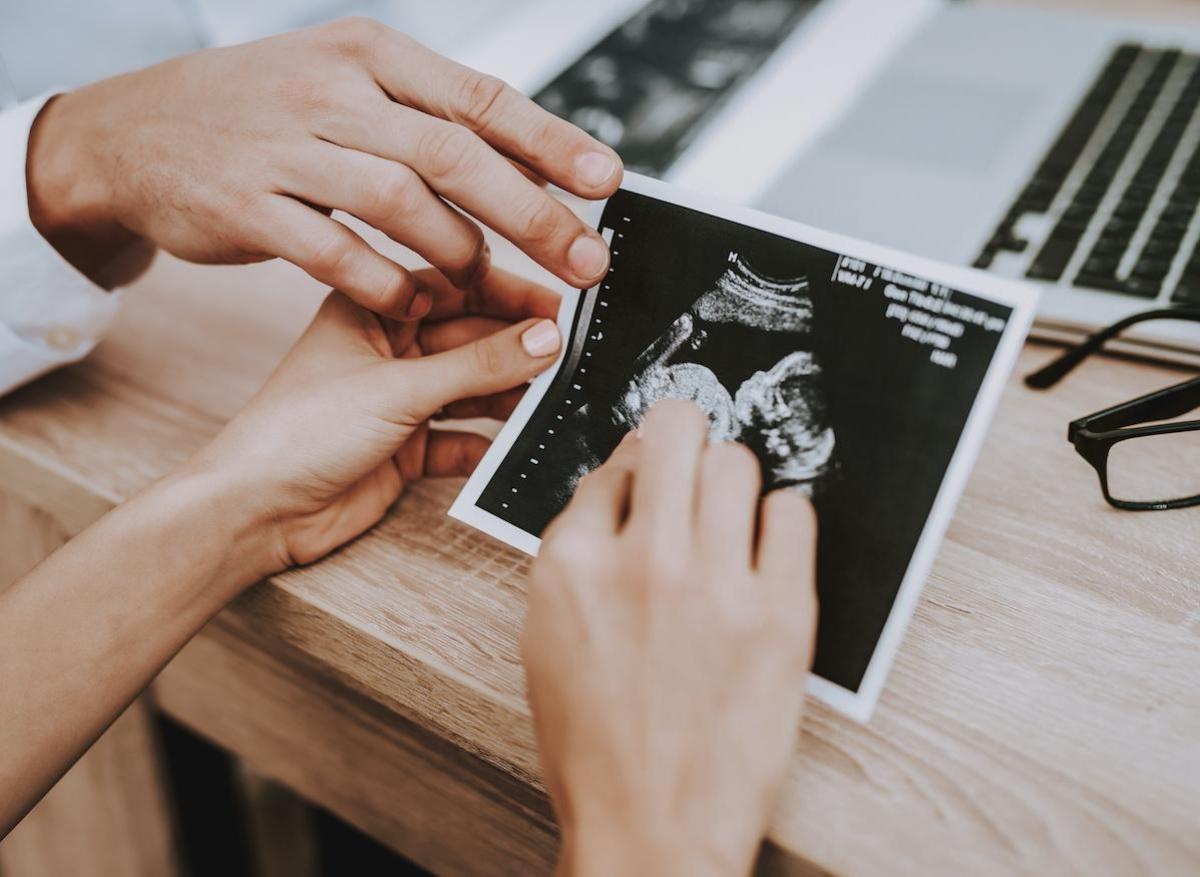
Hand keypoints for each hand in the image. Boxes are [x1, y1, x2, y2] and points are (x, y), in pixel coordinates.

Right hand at [25, 17, 621, 312]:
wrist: (136, 132)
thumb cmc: (264, 114)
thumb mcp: (345, 88)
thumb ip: (427, 121)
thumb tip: (532, 164)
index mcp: (369, 54)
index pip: (479, 96)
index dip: (551, 141)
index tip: (606, 180)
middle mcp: (331, 90)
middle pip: (453, 153)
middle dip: (531, 213)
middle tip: (584, 259)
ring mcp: (284, 147)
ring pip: (399, 202)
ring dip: (458, 253)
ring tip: (487, 284)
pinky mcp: (247, 206)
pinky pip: (336, 254)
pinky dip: (386, 284)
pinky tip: (414, 304)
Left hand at [186, 266, 561, 585]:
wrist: (255, 512)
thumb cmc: (297, 432)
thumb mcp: (398, 388)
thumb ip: (478, 365)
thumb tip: (545, 338)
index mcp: (372, 311)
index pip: (456, 286)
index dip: (510, 292)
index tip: (562, 304)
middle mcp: (388, 350)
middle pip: (471, 338)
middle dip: (518, 346)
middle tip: (571, 355)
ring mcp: (398, 401)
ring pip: (472, 389)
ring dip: (509, 395)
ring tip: (555, 398)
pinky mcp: (406, 449)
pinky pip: (463, 439)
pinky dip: (489, 443)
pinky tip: (517, 445)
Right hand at [522, 401, 818, 876]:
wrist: (651, 826)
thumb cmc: (596, 745)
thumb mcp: (550, 639)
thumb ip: (579, 558)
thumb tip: (621, 490)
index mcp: (571, 565)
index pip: (612, 464)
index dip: (634, 471)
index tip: (649, 481)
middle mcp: (641, 560)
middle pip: (676, 431)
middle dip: (682, 436)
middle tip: (692, 457)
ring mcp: (714, 585)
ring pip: (737, 461)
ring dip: (731, 478)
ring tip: (730, 513)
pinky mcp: (781, 614)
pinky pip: (793, 513)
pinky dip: (781, 520)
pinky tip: (766, 548)